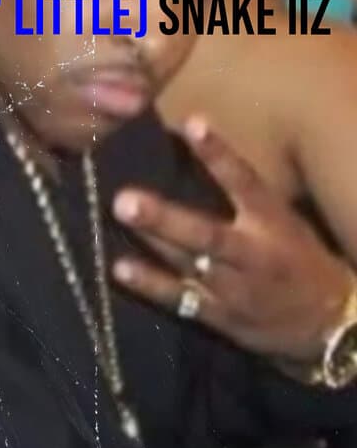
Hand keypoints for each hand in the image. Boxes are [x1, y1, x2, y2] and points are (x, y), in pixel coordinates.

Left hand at [111, 116, 351, 364]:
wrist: (329, 324)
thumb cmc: (295, 256)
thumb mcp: (279, 217)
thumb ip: (238, 189)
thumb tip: (187, 142)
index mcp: (273, 222)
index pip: (246, 181)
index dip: (219, 154)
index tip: (193, 123)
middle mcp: (254, 254)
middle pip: (208, 234)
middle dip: (165, 218)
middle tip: (124, 198)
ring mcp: (237, 289)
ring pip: (190, 263)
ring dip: (152, 242)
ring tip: (118, 219)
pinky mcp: (223, 317)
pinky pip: (183, 301)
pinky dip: (152, 285)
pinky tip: (120, 269)